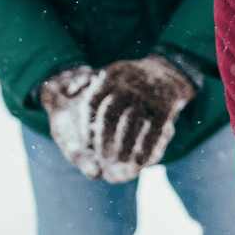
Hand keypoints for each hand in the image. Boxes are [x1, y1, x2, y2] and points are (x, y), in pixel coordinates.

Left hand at [39, 55, 198, 182]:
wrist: (167, 71)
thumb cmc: (130, 78)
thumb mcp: (109, 73)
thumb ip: (86, 81)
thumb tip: (67, 91)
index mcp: (111, 76)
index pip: (92, 102)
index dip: (87, 126)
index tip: (86, 144)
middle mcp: (128, 84)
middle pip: (110, 114)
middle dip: (104, 138)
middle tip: (102, 157)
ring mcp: (148, 94)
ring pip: (132, 123)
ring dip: (124, 145)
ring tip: (119, 161)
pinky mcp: (165, 105)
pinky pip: (155, 129)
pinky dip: (147, 147)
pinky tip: (141, 162)